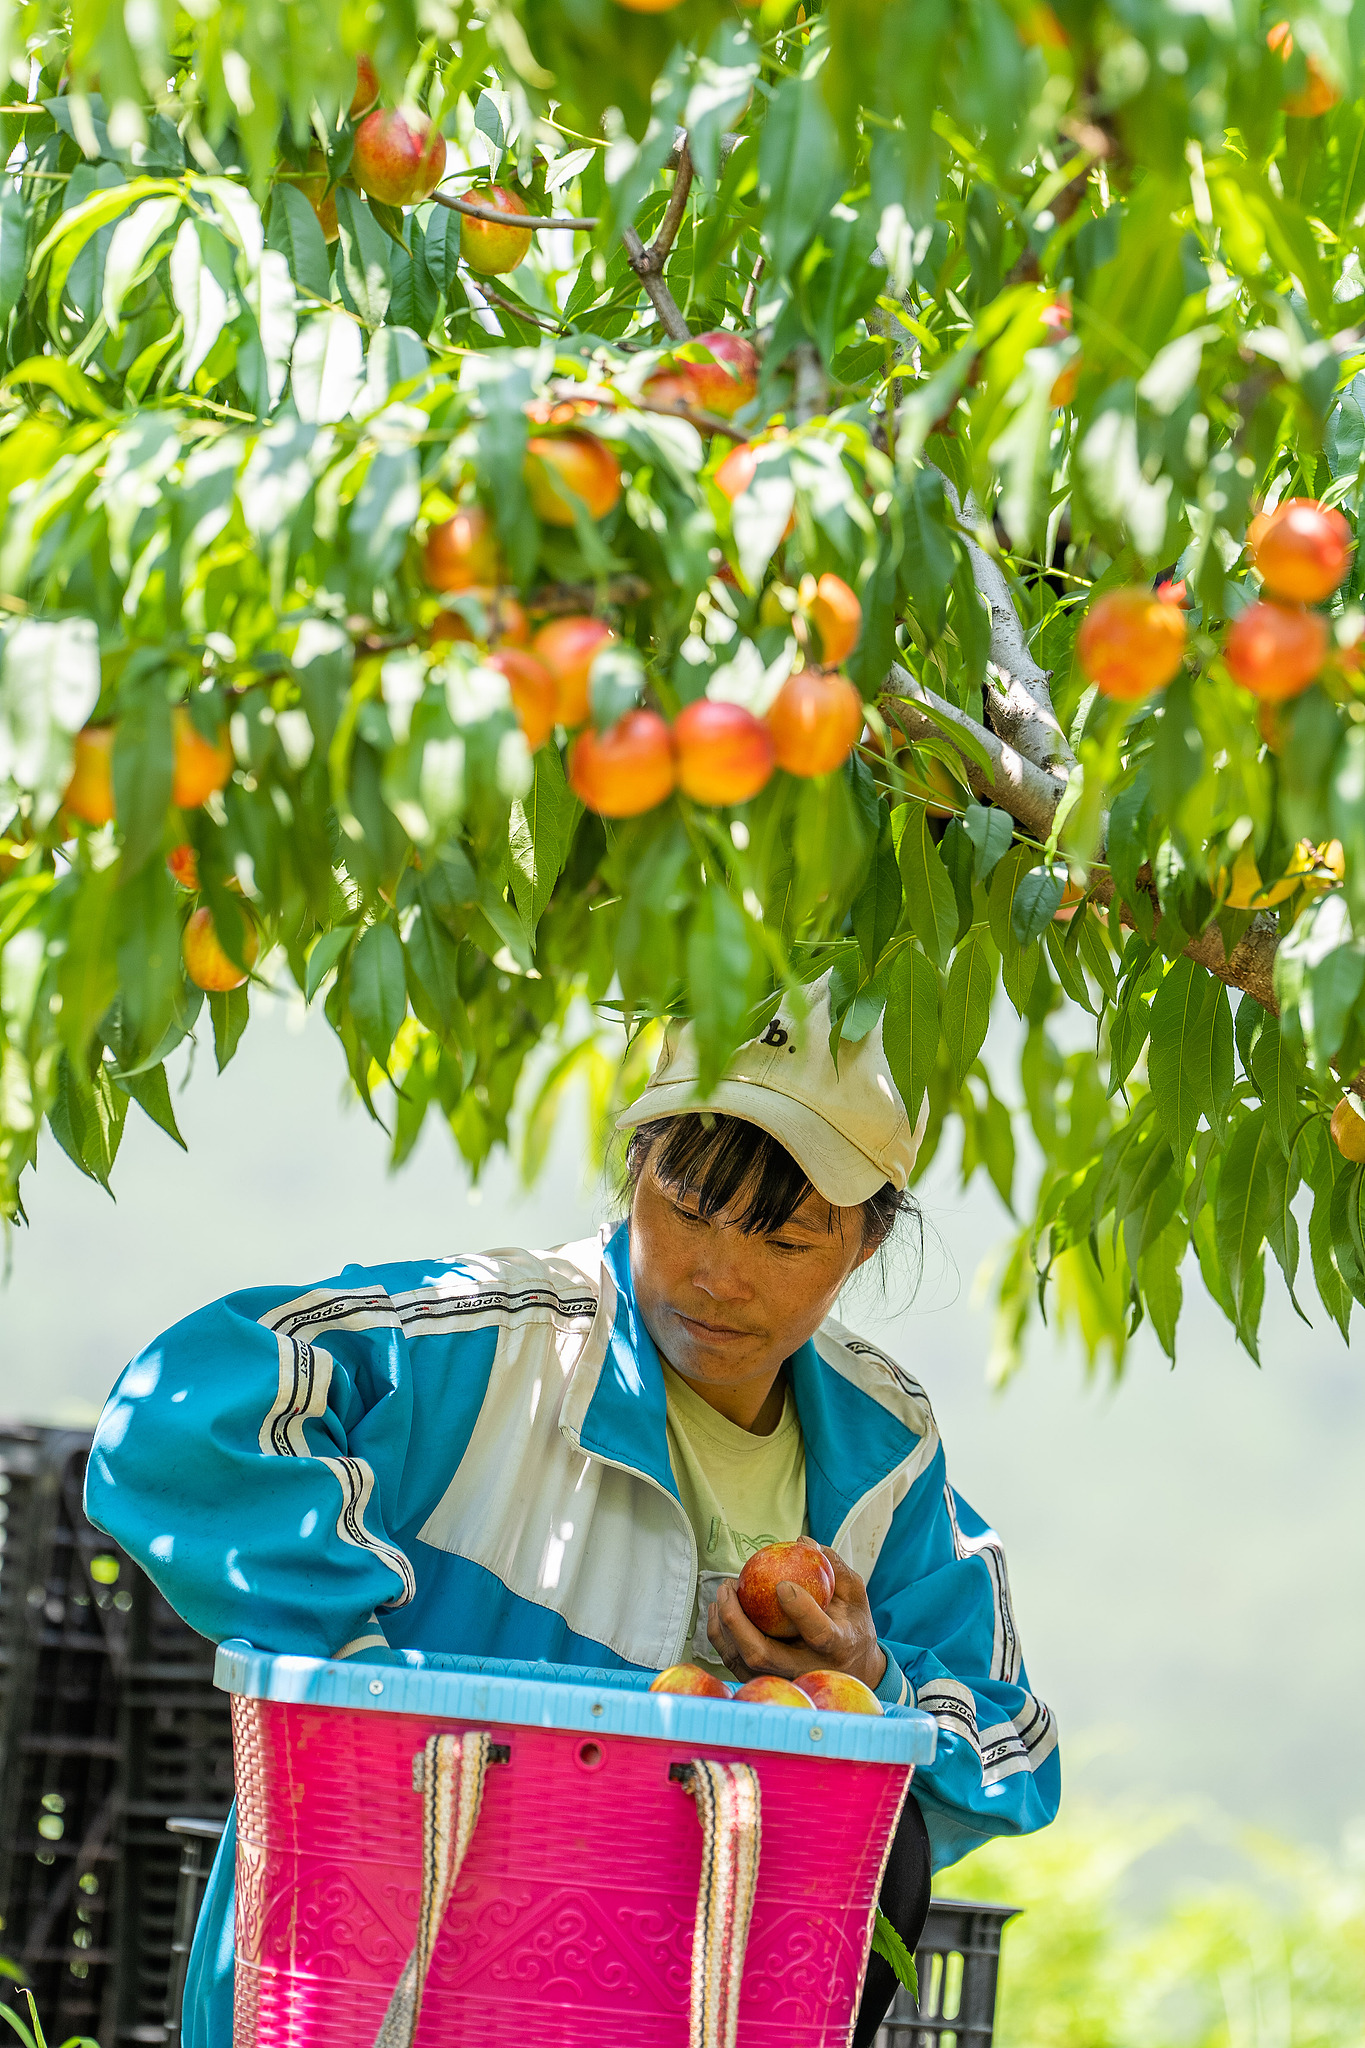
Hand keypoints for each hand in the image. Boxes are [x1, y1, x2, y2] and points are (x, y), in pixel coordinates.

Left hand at [707, 1547, 886, 1692]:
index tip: (782, 1584)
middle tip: (729, 1586)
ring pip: (742, 1663)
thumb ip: (834, 1567)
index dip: (800, 1610)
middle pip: (762, 1655)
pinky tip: (718, 1611)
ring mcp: (784, 1680)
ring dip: (723, 1627)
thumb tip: (803, 1541)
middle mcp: (807, 1669)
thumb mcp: (855, 1594)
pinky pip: (734, 1664)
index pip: (819, 1633)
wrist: (854, 1670)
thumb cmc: (851, 1624)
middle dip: (737, 1621)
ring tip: (723, 1593)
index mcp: (838, 1647)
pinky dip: (720, 1637)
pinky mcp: (767, 1682)